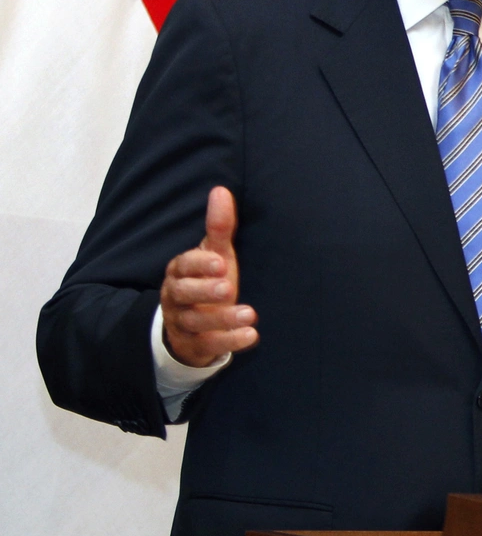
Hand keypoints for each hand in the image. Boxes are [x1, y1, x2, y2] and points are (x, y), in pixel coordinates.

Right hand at [161, 187, 256, 366]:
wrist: (192, 326)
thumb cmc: (207, 282)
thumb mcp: (215, 255)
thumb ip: (219, 228)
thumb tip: (220, 190)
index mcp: (179, 273)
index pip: (182, 266)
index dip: (199, 265)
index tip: (220, 262)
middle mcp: (175, 298)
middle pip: (182, 294)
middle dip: (204, 290)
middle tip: (228, 287)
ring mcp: (183, 323)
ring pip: (195, 322)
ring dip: (222, 318)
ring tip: (250, 314)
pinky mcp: (195, 345)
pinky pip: (208, 345)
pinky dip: (229, 342)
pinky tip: (251, 336)